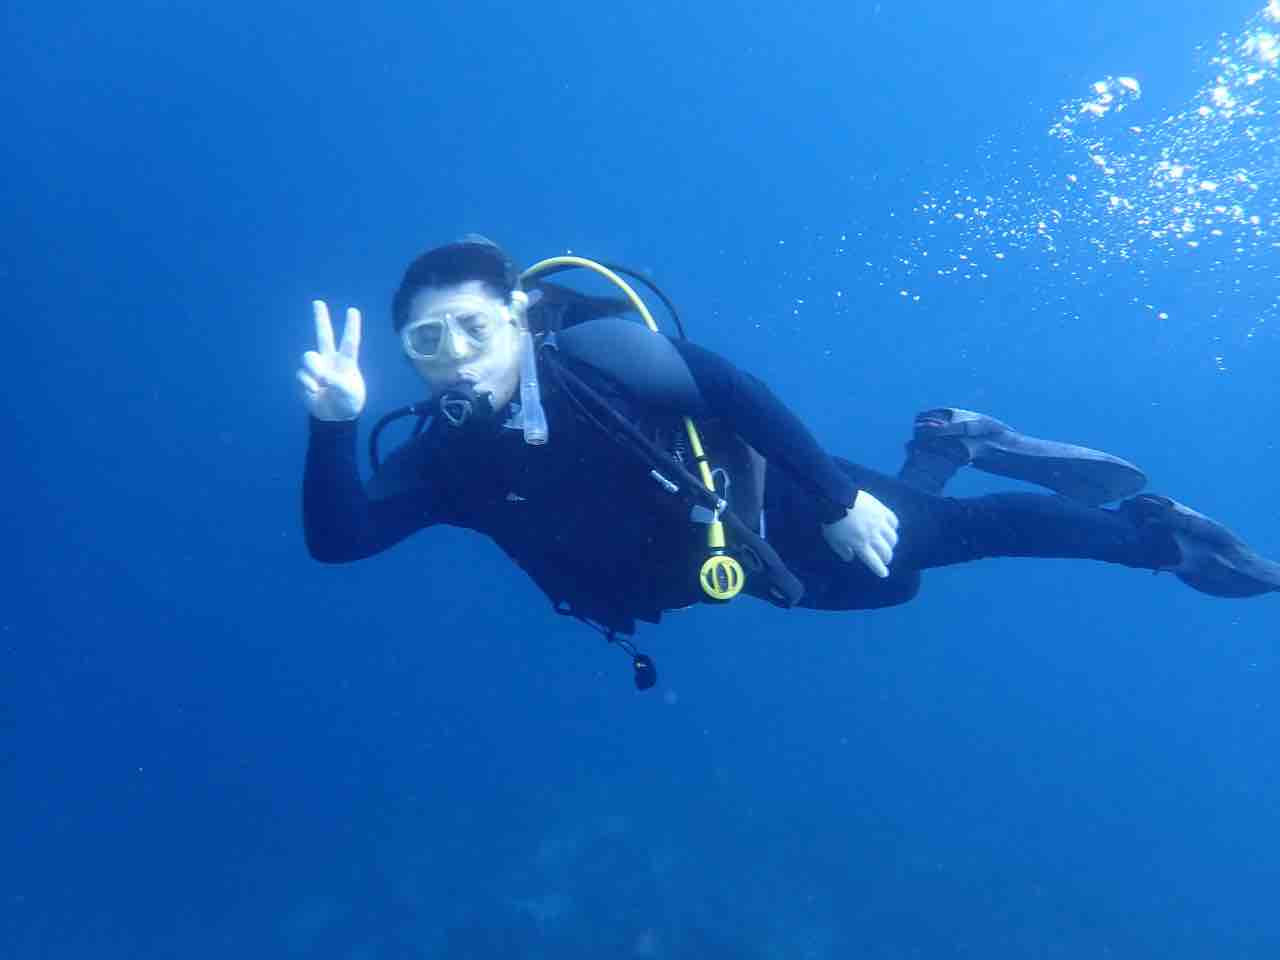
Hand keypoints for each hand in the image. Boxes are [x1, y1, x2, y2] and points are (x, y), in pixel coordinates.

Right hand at [297, 300, 365, 420]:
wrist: (336, 416)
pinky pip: (302, 374)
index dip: (351, 326)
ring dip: (313, 369)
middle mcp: (330, 360)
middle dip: (321, 318)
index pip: (349, 342)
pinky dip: (308, 384)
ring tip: (321, 384)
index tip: (353, 310)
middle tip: (318, 302)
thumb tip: (322, 376)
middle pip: (324, 335)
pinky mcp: (305, 377)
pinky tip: (315, 391)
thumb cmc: (349, 402)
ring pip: (308, 357)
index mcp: (346, 362)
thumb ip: (337, 382)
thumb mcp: (349, 393)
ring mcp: (317, 367)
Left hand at [822, 490, 899, 577]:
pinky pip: (893, 521)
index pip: (873, 561)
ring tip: (888, 544)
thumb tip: (851, 558)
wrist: (836, 498)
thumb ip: (842, 551)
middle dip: (887, 558)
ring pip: (892, 538)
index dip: (880, 569)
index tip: (884, 574)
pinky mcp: (882, 510)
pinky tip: (890, 528)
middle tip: (885, 559)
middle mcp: (872, 536)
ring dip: (891, 544)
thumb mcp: (832, 540)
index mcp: (860, 544)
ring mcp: (879, 523)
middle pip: (886, 551)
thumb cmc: (831, 520)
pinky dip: (893, 527)